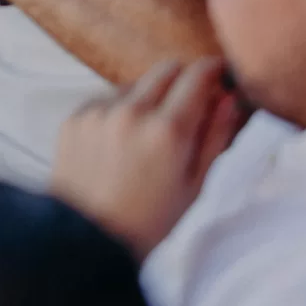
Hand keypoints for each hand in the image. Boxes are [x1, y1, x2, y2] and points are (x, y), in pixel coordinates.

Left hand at [49, 57, 249, 256]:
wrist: (88, 236)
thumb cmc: (151, 219)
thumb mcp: (195, 184)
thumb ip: (215, 136)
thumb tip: (230, 97)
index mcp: (167, 131)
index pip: (197, 75)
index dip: (214, 71)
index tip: (220, 75)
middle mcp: (131, 112)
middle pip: (167, 69)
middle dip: (184, 80)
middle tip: (190, 107)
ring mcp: (99, 111)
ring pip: (136, 83)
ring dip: (150, 97)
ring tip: (149, 137)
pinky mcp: (75, 116)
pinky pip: (106, 99)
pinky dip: (120, 110)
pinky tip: (121, 144)